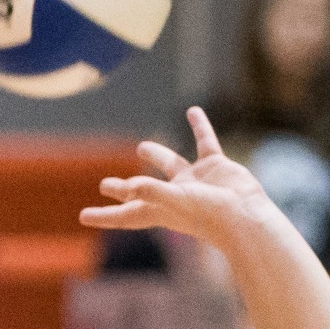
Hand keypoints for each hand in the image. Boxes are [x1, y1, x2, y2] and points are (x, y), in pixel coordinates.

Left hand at [80, 106, 274, 247]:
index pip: (125, 213)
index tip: (83, 217)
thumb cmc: (209, 215)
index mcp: (160, 209)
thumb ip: (153, 191)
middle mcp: (174, 196)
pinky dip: (199, 126)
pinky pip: (204, 141)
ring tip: (142, 148)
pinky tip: (193, 111)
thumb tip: (131, 185)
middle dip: (123, 189)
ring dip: (157, 155)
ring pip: (170, 165)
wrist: (247, 215)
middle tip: (104, 186)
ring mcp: (195, 181)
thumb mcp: (176, 202)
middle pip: (141, 191)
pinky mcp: (215, 166)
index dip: (104, 215)